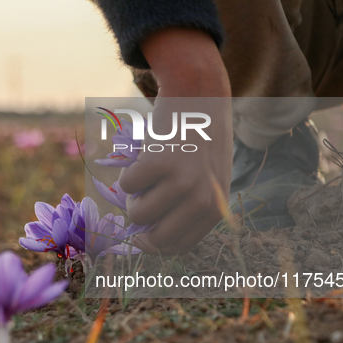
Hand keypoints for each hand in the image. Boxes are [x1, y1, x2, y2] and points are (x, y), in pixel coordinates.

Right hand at [120, 28, 232, 253]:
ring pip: (137, 214)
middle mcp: (202, 200)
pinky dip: (127, 173)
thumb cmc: (201, 139)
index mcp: (215, 209)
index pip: (181, 246)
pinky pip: (126, 186)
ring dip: (132, 198)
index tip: (141, 237)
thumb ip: (189, 208)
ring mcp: (181, 183)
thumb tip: (148, 238)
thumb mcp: (209, 179)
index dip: (156, 244)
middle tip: (137, 204)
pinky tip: (144, 156)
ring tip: (145, 176)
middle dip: (141, 226)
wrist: (198, 95)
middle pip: (157, 240)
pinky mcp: (159, 165)